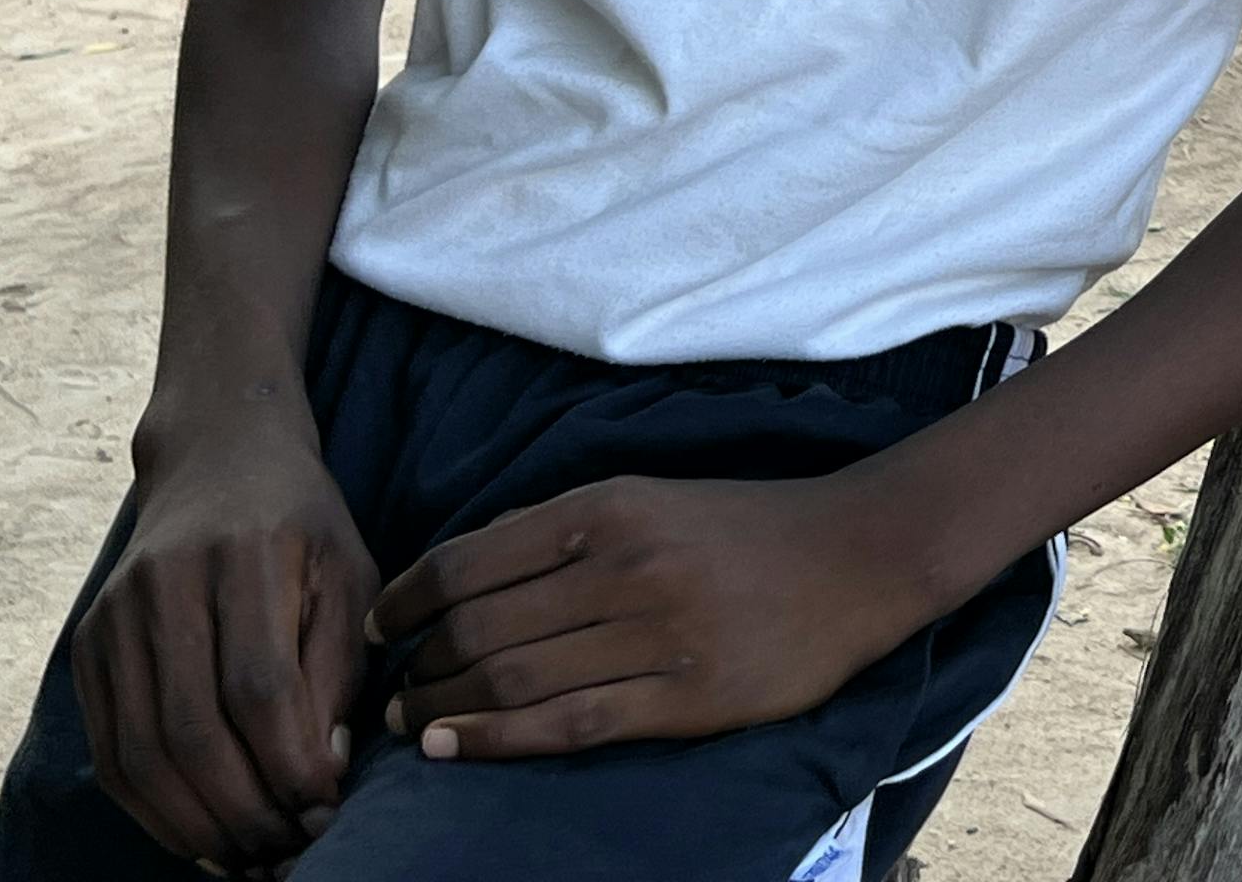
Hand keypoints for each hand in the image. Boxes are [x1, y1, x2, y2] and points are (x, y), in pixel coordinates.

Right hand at [74, 427, 378, 872]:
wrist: (215, 460)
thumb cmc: (301, 526)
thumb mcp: (347, 573)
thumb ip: (337, 668)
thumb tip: (322, 767)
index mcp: (246, 555)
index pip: (261, 689)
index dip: (291, 764)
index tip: (329, 808)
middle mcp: (167, 584)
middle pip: (194, 732)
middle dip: (245, 812)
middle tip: (290, 851)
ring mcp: (114, 617)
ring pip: (143, 753)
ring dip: (195, 826)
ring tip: (248, 860)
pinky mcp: (85, 646)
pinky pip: (109, 751)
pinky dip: (151, 810)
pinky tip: (198, 837)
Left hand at [376, 473, 923, 760]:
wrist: (859, 555)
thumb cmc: (746, 525)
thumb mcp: (652, 495)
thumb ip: (563, 528)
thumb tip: (466, 568)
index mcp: (609, 508)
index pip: (469, 560)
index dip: (407, 600)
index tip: (382, 627)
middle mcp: (624, 568)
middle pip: (479, 627)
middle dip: (417, 665)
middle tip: (391, 690)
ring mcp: (656, 636)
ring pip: (512, 679)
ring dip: (442, 707)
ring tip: (412, 724)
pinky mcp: (687, 698)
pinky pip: (568, 724)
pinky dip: (495, 739)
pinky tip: (452, 746)